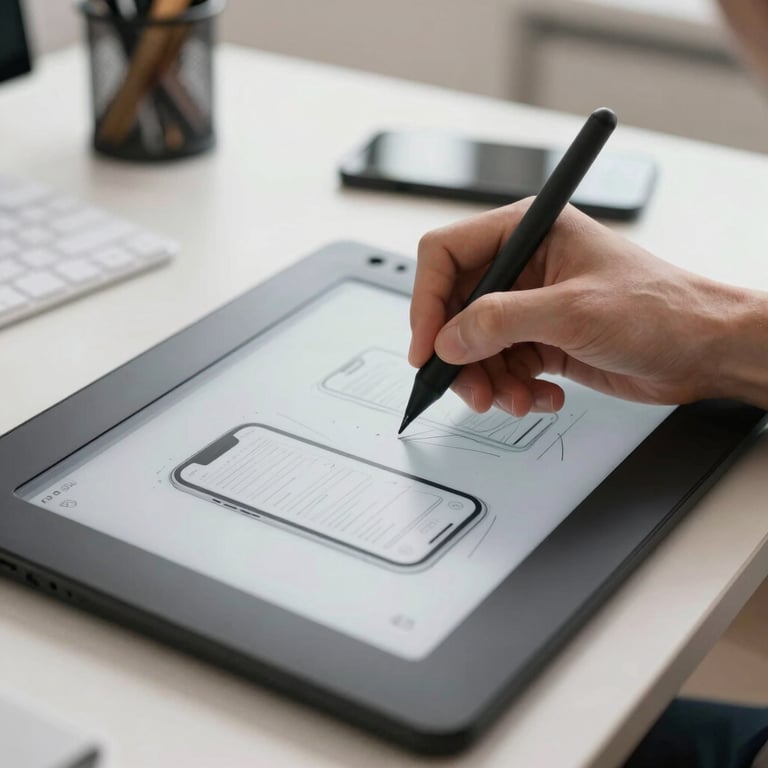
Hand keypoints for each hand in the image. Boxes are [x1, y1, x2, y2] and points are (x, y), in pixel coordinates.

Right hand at [408, 201, 766, 415]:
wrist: (703, 350)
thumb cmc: (661, 309)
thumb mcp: (573, 311)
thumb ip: (501, 322)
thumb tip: (448, 340)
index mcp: (528, 231)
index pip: (447, 255)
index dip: (427, 300)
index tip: (426, 346)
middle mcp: (523, 267)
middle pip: (456, 309)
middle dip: (460, 355)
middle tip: (472, 389)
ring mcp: (530, 306)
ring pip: (475, 346)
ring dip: (488, 380)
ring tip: (515, 400)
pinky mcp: (540, 340)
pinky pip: (502, 368)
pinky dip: (514, 389)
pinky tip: (543, 396)